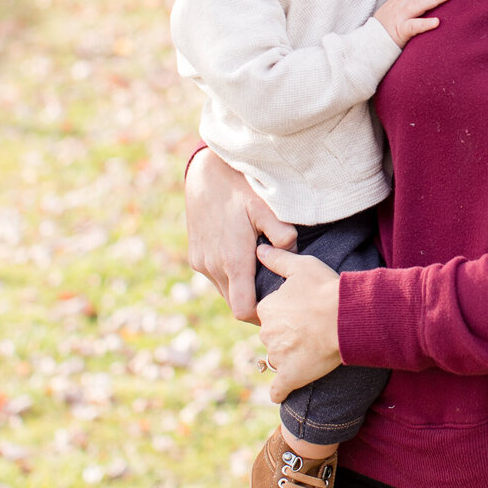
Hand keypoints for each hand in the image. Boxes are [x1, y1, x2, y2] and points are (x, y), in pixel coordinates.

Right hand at [185, 149, 295, 323]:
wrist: (205, 173)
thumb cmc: (240, 188)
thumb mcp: (267, 207)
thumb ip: (283, 234)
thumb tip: (292, 255)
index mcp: (233, 260)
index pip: (243, 310)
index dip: (260, 314)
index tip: (277, 305)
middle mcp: (213, 266)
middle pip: (235, 304)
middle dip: (254, 302)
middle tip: (275, 290)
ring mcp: (201, 262)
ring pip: (224, 292)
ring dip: (240, 288)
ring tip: (260, 272)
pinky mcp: (195, 257)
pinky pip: (214, 278)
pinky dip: (228, 277)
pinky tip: (243, 259)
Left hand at [255, 250, 342, 401]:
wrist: (345, 317)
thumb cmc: (325, 289)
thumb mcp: (302, 266)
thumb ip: (277, 259)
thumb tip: (259, 249)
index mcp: (267, 308)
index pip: (269, 314)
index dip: (285, 313)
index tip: (302, 313)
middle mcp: (267, 333)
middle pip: (273, 336)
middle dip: (286, 335)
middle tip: (309, 330)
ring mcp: (278, 356)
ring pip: (278, 358)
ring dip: (289, 357)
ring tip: (311, 350)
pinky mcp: (291, 376)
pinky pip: (278, 389)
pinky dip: (280, 391)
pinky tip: (284, 391)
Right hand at [374, 0, 452, 47]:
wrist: (367, 45)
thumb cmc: (382, 31)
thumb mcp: (392, 12)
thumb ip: (404, 5)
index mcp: (398, 1)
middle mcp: (399, 6)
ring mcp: (399, 17)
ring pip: (418, 5)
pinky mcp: (399, 32)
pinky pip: (413, 26)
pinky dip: (425, 23)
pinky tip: (437, 22)